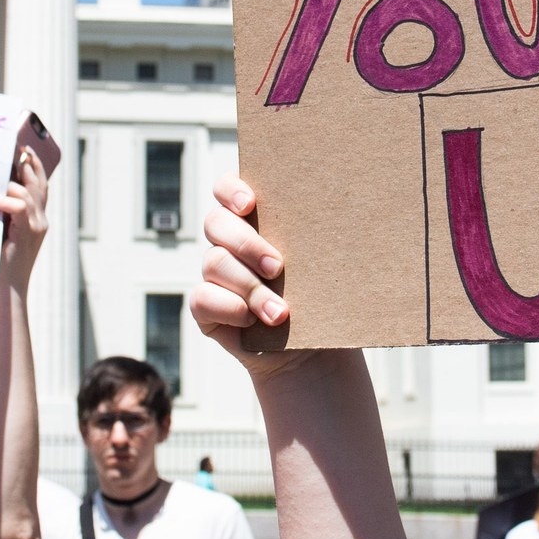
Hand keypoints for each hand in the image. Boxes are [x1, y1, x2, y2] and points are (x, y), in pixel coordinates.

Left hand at [0, 135, 52, 289]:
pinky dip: (4, 200)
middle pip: (39, 183)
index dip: (34, 165)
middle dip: (28, 163)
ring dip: (11, 183)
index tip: (23, 149)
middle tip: (15, 148)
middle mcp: (41, 220)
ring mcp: (37, 226)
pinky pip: (20, 207)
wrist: (5, 289)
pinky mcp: (29, 233)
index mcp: (36, 219)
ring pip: (30, 192)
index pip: (40, 185)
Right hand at [192, 176, 312, 377]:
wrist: (312, 351)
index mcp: (254, 221)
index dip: (230, 190)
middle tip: (278, 267)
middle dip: (247, 244)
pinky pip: (202, 298)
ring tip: (279, 312)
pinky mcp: (205, 307)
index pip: (226, 188)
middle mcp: (229, 242)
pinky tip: (252, 320)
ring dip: (249, 287)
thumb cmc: (321, 299)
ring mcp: (215, 275)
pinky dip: (228, 308)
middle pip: (216, 223)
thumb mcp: (322, 266)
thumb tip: (337, 220)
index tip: (249, 204)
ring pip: (214, 262)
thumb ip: (315, 241)